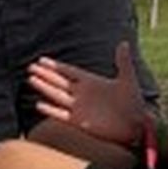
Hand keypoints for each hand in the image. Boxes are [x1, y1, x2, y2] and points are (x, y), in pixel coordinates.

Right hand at [29, 41, 146, 147]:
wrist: (136, 126)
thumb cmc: (134, 102)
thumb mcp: (128, 80)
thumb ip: (123, 62)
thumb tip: (124, 43)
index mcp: (91, 82)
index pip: (69, 71)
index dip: (56, 66)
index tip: (41, 60)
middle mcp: (82, 94)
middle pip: (59, 82)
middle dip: (45, 75)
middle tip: (31, 67)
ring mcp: (79, 108)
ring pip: (57, 96)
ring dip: (45, 88)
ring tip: (31, 79)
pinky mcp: (79, 122)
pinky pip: (61, 115)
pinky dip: (51, 110)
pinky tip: (39, 104)